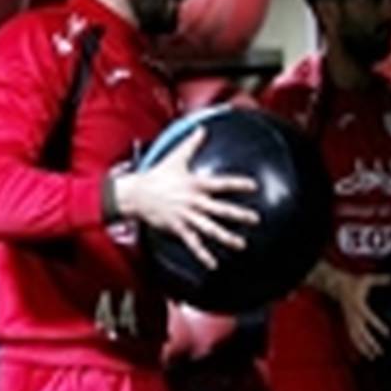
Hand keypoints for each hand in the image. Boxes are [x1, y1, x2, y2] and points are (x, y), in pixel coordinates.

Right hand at [115, 126, 258, 268]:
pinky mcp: (178, 228)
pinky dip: (202, 254)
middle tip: (255, 219)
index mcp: (195, 184)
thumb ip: (192, 143)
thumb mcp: (175, 157)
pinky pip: (192, 243)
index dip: (237, 184)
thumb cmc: (158, 174)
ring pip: (209, 229)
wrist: (136, 193)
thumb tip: (201, 127)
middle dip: (238, 214)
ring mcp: (186, 216)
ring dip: (226, 237)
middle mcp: (193, 201)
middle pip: (220, 209)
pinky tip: (213, 263)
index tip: (253, 186)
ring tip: (240, 244)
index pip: (221, 184)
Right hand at [331, 268, 390, 359]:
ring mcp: (350, 320)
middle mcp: (353, 315)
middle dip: (370, 343)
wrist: (337, 285)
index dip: (378, 325)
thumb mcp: (366, 279)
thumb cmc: (352, 283)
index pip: (368, 317)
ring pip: (355, 337)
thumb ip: (380, 279)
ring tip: (373, 356)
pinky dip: (358, 346)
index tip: (387, 333)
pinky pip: (352, 337)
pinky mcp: (348, 323)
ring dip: (364, 348)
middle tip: (380, 351)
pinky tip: (365, 353)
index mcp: (358, 305)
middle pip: (361, 332)